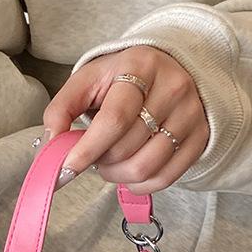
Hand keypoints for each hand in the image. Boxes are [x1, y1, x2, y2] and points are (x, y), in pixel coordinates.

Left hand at [42, 46, 208, 193]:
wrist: (166, 69)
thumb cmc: (119, 78)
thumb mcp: (87, 81)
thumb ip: (61, 109)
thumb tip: (50, 144)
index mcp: (140, 67)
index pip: (114, 119)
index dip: (87, 150)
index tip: (67, 169)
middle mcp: (173, 88)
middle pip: (127, 148)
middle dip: (100, 161)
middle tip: (92, 154)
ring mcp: (191, 114)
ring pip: (146, 167)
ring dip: (117, 175)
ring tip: (109, 162)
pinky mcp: (201, 137)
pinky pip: (166, 178)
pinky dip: (139, 185)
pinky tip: (128, 173)